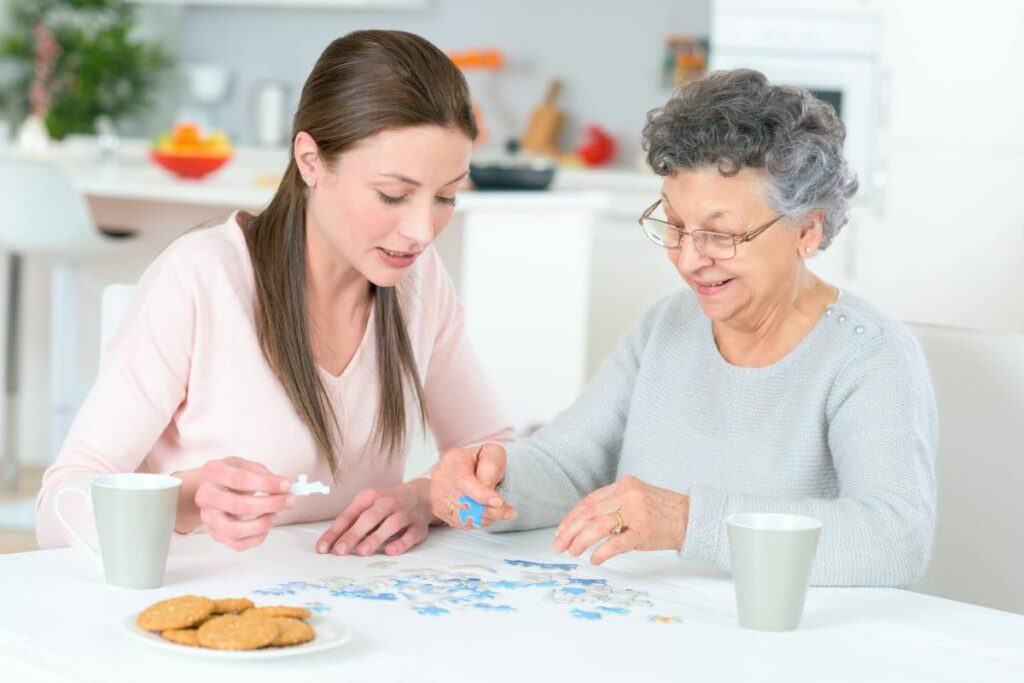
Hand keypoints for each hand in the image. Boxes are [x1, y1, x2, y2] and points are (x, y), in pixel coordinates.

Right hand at [190, 457, 294, 551]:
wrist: (213, 487)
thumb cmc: (230, 476)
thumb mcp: (246, 465)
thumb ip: (264, 474)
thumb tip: (283, 487)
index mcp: (214, 472)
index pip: (241, 479)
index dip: (267, 484)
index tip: (285, 485)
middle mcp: (206, 496)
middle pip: (239, 506)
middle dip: (270, 504)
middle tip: (288, 501)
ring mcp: (209, 517)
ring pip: (234, 530)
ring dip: (261, 525)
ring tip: (275, 515)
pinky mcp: (216, 533)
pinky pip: (237, 544)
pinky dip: (257, 537)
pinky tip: (266, 525)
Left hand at [316, 479, 433, 556]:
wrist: (421, 495)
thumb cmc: (387, 504)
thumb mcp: (368, 505)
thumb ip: (352, 522)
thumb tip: (332, 544)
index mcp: (370, 497)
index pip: (349, 515)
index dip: (335, 532)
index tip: (323, 549)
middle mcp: (388, 503)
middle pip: (369, 517)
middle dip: (353, 534)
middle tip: (340, 551)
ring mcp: (404, 514)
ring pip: (390, 524)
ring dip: (376, 538)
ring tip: (362, 552)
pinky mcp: (418, 526)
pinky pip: (410, 535)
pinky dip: (400, 543)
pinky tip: (390, 551)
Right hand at [429, 443, 516, 527]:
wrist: (467, 469)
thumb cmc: (481, 461)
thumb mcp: (492, 452)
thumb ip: (491, 464)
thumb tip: (487, 484)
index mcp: (452, 461)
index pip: (463, 481)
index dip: (482, 495)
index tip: (499, 502)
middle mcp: (441, 480)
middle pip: (465, 502)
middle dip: (491, 510)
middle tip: (509, 512)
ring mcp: (438, 497)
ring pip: (464, 516)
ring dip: (487, 517)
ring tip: (502, 511)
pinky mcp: (441, 511)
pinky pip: (463, 523)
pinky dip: (479, 521)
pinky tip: (488, 513)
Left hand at [553, 475, 688, 564]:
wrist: (691, 517)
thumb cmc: (662, 512)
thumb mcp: (636, 498)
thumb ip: (614, 505)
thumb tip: (586, 523)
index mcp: (624, 485)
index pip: (589, 501)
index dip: (572, 517)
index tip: (561, 531)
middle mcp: (628, 495)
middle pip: (590, 512)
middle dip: (570, 530)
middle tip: (560, 544)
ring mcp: (637, 512)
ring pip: (599, 525)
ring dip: (581, 540)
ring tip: (573, 551)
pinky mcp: (644, 531)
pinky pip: (617, 542)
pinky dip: (602, 551)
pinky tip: (594, 558)